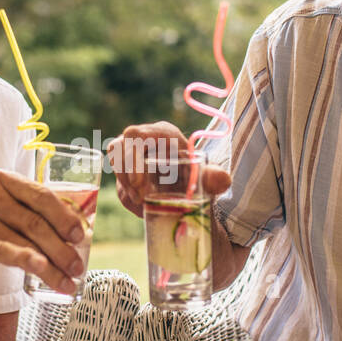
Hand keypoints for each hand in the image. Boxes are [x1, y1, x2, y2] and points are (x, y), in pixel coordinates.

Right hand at [0, 168, 87, 295]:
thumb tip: (75, 229)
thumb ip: (30, 211)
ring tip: (67, 281)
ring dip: (52, 265)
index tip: (81, 235)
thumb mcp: (0, 208)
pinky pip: (5, 251)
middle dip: (63, 247)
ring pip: (26, 240)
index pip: (42, 195)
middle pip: (37, 221)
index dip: (65, 216)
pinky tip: (44, 270)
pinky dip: (28, 260)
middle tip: (78, 265)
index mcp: (2, 179)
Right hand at [107, 121, 230, 218]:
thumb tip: (223, 180)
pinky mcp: (127, 178)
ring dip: (129, 189)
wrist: (194, 190)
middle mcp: (142, 142)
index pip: (134, 134)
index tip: (139, 181)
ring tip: (146, 202)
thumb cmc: (199, 176)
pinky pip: (122, 187)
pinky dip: (132, 198)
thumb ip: (213, 177)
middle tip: (141, 197)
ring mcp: (131, 159)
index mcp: (161, 134)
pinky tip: (146, 205)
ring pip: (118, 170)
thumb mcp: (206, 176)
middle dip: (127, 176)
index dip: (130, 155)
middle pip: (118, 150)